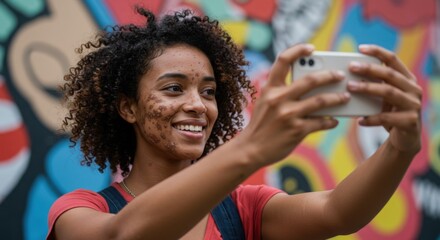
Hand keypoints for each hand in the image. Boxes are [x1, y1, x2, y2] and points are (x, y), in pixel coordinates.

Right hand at [240, 44, 349, 166]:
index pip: (283, 60)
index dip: (298, 50)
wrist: (250, 149)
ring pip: (320, 101)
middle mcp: (279, 99)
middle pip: (310, 80)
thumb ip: (282, 92)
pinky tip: (334, 121)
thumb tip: (312, 85)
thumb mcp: (266, 102)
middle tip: (340, 75)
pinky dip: (330, 121)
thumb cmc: (261, 124)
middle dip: (329, 76)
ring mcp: (288, 115)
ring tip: (345, 97)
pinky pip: (320, 122)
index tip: (311, 48)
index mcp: (270, 88)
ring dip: (337, 98)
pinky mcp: (296, 130)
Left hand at [347, 44, 421, 154]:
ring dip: (368, 89)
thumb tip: (347, 76)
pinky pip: (387, 118)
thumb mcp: (383, 97)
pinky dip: (371, 118)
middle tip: (351, 67)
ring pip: (389, 93)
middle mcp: (413, 89)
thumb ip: (373, 85)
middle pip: (390, 74)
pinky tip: (359, 120)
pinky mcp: (411, 121)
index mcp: (407, 79)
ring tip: (350, 88)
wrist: (405, 139)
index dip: (377, 52)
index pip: (393, 60)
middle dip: (369, 69)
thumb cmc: (390, 113)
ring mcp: (414, 105)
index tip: (360, 48)